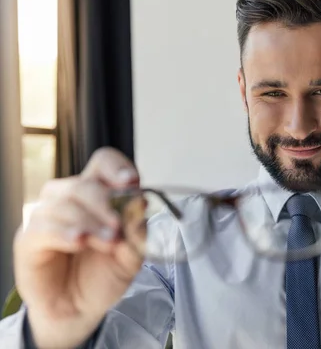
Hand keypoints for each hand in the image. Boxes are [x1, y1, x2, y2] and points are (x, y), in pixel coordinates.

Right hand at [14, 147, 143, 347]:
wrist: (81, 309)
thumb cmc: (104, 274)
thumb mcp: (132, 253)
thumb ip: (137, 230)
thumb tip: (140, 203)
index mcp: (98, 193)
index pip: (103, 162)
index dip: (117, 167)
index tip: (131, 183)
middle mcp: (70, 198)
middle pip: (85, 183)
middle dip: (106, 204)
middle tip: (120, 228)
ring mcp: (47, 216)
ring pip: (64, 202)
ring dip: (90, 222)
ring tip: (108, 243)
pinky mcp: (29, 239)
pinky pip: (43, 226)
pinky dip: (65, 232)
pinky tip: (79, 242)